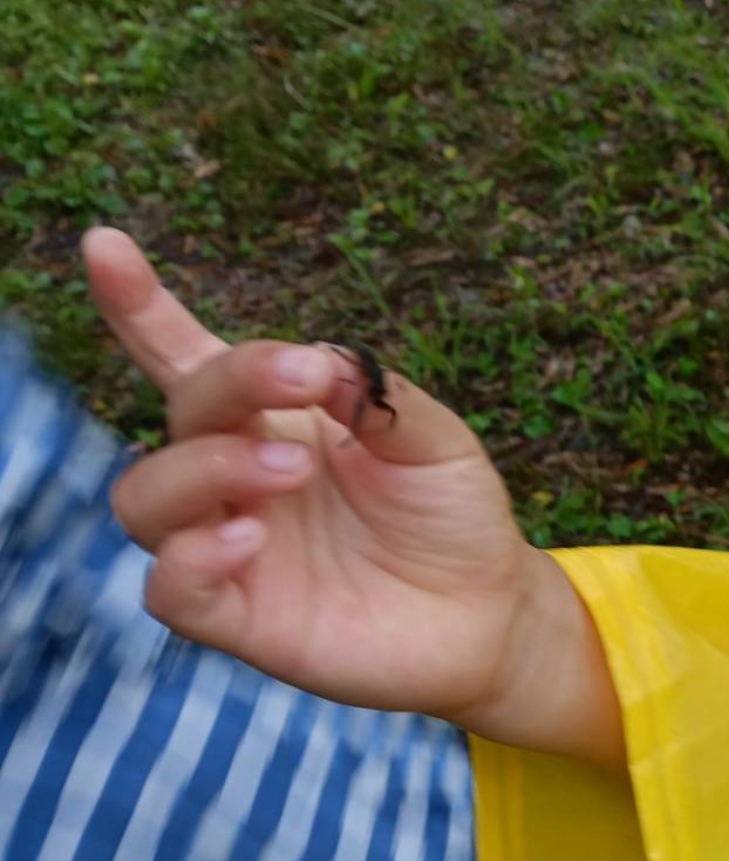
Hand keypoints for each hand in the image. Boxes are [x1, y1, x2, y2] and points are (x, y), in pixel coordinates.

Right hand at [83, 228, 622, 765]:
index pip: (189, 358)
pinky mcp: (239, 615)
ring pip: (145, 499)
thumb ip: (378, 395)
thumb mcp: (434, 440)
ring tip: (289, 470)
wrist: (489, 611)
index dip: (140, 305)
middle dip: (234, 383)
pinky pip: (169, 588)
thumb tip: (326, 358)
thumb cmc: (453, 515)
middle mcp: (236, 477)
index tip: (106, 245)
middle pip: (182, 413)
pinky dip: (190, 559)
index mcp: (277, 420)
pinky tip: (246, 539)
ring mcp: (232, 545)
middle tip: (308, 384)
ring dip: (205, 469)